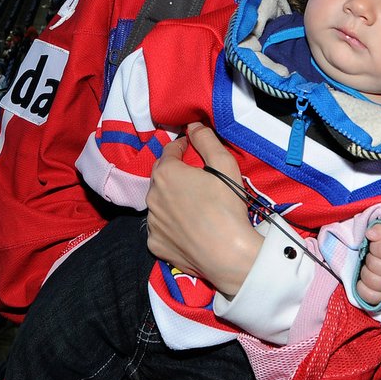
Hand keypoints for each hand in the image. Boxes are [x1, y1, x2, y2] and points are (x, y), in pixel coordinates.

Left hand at [145, 123, 261, 298]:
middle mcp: (151, 196)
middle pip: (162, 178)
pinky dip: (171, 227)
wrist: (229, 255)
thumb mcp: (223, 164)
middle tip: (195, 178)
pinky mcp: (155, 245)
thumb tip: (193, 124)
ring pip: (160, 204)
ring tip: (193, 206)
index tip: (191, 148)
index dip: (181, 147)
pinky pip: (161, 230)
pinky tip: (188, 229)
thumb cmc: (227, 206)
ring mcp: (152, 223)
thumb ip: (206, 139)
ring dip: (171, 201)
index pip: (169, 152)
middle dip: (175, 174)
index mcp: (165, 174)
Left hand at [356, 222, 380, 305]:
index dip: (375, 245)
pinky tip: (364, 280)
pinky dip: (362, 287)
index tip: (375, 244)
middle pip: (375, 265)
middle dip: (370, 258)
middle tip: (373, 256)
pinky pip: (369, 295)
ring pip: (372, 281)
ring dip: (365, 272)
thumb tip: (370, 234)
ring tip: (370, 268)